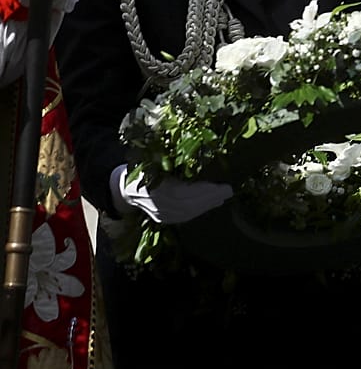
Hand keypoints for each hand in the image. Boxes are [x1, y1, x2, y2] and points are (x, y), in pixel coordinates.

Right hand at [113, 165, 232, 224]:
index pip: (180, 193)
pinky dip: (199, 210)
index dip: (201, 191)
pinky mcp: (162, 219)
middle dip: (209, 198)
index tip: (220, 186)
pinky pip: (184, 217)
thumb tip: (198, 149)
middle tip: (228, 190)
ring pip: (186, 213)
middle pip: (186, 205)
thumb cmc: (141, 167)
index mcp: (148, 186)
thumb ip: (168, 159)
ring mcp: (157, 214)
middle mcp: (153, 204)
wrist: (124, 187)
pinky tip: (211, 203)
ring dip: (207, 205)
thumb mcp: (152, 159)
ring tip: (222, 196)